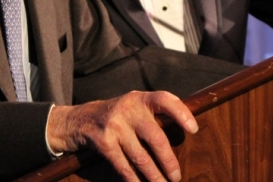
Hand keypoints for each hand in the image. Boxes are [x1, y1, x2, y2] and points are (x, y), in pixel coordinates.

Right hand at [47, 91, 196, 181]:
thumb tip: (182, 134)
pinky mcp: (103, 142)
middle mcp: (128, 109)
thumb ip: (152, 116)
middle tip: (176, 176)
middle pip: (155, 136)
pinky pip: (123, 166)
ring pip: (140, 156)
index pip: (164, 100)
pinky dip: (134, 180)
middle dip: (168, 160)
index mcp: (140, 99)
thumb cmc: (116, 117)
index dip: (180, 112)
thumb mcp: (133, 107)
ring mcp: (114, 125)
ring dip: (154, 175)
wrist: (79, 120)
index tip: (193, 129)